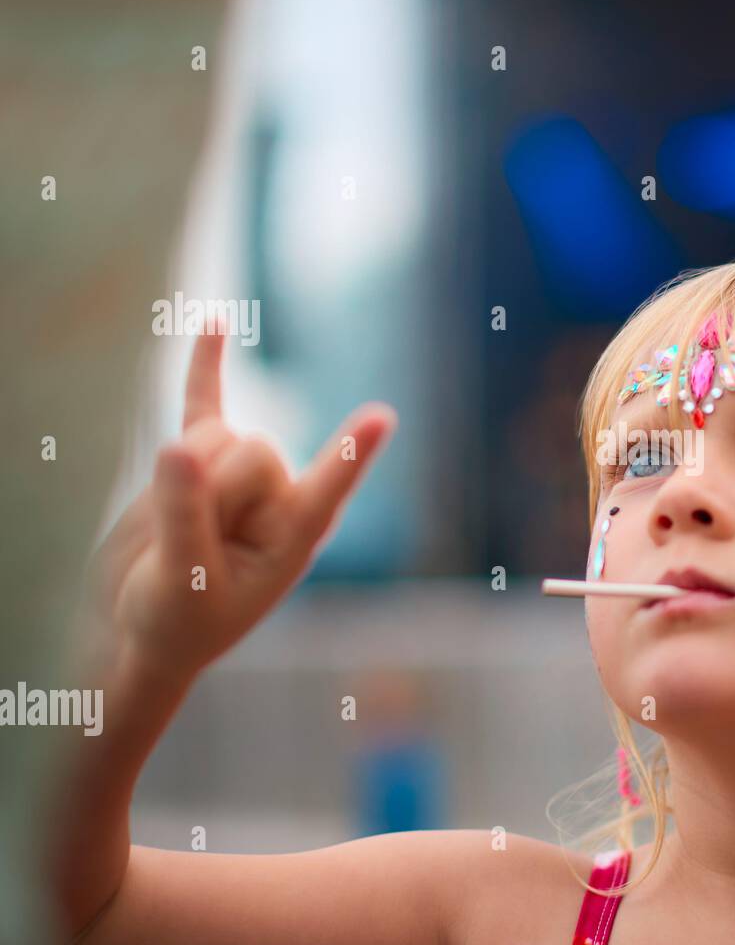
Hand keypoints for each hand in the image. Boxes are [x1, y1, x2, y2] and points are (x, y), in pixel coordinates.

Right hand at [85, 327, 395, 684]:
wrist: (143, 622)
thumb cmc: (174, 619)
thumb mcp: (180, 581)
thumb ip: (183, 517)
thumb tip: (178, 447)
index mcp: (296, 535)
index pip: (328, 487)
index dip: (349, 453)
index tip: (382, 417)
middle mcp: (281, 496)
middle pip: (252, 450)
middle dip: (209, 490)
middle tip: (191, 547)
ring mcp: (243, 473)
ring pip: (218, 432)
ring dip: (184, 472)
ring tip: (179, 527)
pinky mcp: (202, 459)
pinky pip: (206, 401)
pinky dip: (207, 364)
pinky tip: (214, 321)